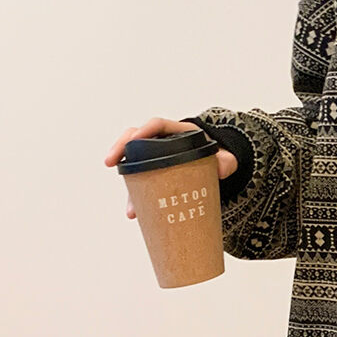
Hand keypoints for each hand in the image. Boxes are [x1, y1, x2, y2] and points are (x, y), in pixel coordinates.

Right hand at [104, 116, 238, 218]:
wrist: (219, 167)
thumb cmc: (219, 158)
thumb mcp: (226, 159)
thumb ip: (226, 162)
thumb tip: (221, 169)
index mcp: (179, 131)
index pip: (158, 124)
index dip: (144, 129)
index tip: (134, 139)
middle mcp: (164, 141)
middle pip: (136, 137)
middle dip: (120, 148)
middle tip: (110, 162)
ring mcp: (157, 157)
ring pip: (134, 161)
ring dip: (126, 181)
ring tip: (128, 204)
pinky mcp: (155, 172)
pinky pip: (142, 179)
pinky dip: (137, 196)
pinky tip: (135, 213)